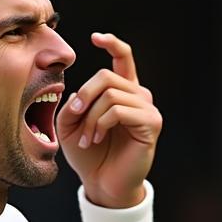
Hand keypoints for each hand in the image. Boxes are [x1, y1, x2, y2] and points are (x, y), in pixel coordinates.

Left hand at [56, 32, 160, 208]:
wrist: (103, 183)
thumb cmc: (89, 154)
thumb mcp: (70, 123)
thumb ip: (73, 102)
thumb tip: (81, 93)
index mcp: (122, 92)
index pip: (124, 58)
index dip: (112, 43)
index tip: (96, 38)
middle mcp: (139, 97)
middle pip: (107, 76)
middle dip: (84, 96)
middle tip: (74, 117)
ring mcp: (148, 110)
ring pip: (111, 95)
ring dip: (92, 117)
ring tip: (88, 138)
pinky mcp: (151, 124)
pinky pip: (120, 110)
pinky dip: (102, 123)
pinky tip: (97, 138)